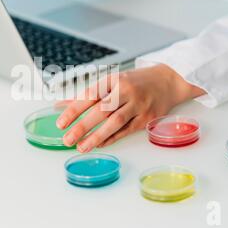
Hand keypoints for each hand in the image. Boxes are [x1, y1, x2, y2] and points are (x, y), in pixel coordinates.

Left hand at [56, 65, 205, 152]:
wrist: (167, 80)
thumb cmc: (134, 82)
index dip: (73, 110)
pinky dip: (112, 138)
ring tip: (81, 147)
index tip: (60, 123)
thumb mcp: (110, 82)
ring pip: (114, 122)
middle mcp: (125, 90)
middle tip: (67, 140)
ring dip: (96, 136)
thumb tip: (60, 105)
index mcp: (112, 80)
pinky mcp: (147, 117)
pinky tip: (100, 144)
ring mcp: (138, 104)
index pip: (89, 95)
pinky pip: (127, 130)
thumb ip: (86, 95)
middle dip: (81, 126)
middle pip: (101, 110)